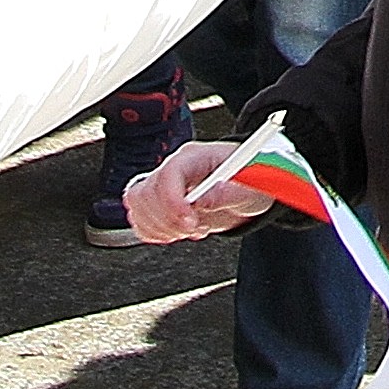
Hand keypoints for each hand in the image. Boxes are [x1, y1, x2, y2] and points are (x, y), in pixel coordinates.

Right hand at [122, 139, 279, 244]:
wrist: (246, 189)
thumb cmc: (249, 180)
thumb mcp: (251, 187)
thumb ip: (228, 193)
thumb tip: (203, 200)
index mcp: (195, 157)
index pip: (168, 173)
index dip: (173, 201)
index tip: (190, 221)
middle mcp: (173, 168)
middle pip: (146, 191)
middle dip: (167, 219)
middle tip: (194, 227)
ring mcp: (162, 184)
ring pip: (137, 205)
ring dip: (159, 226)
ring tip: (189, 229)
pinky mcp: (157, 202)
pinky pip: (138, 218)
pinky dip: (153, 232)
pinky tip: (176, 232)